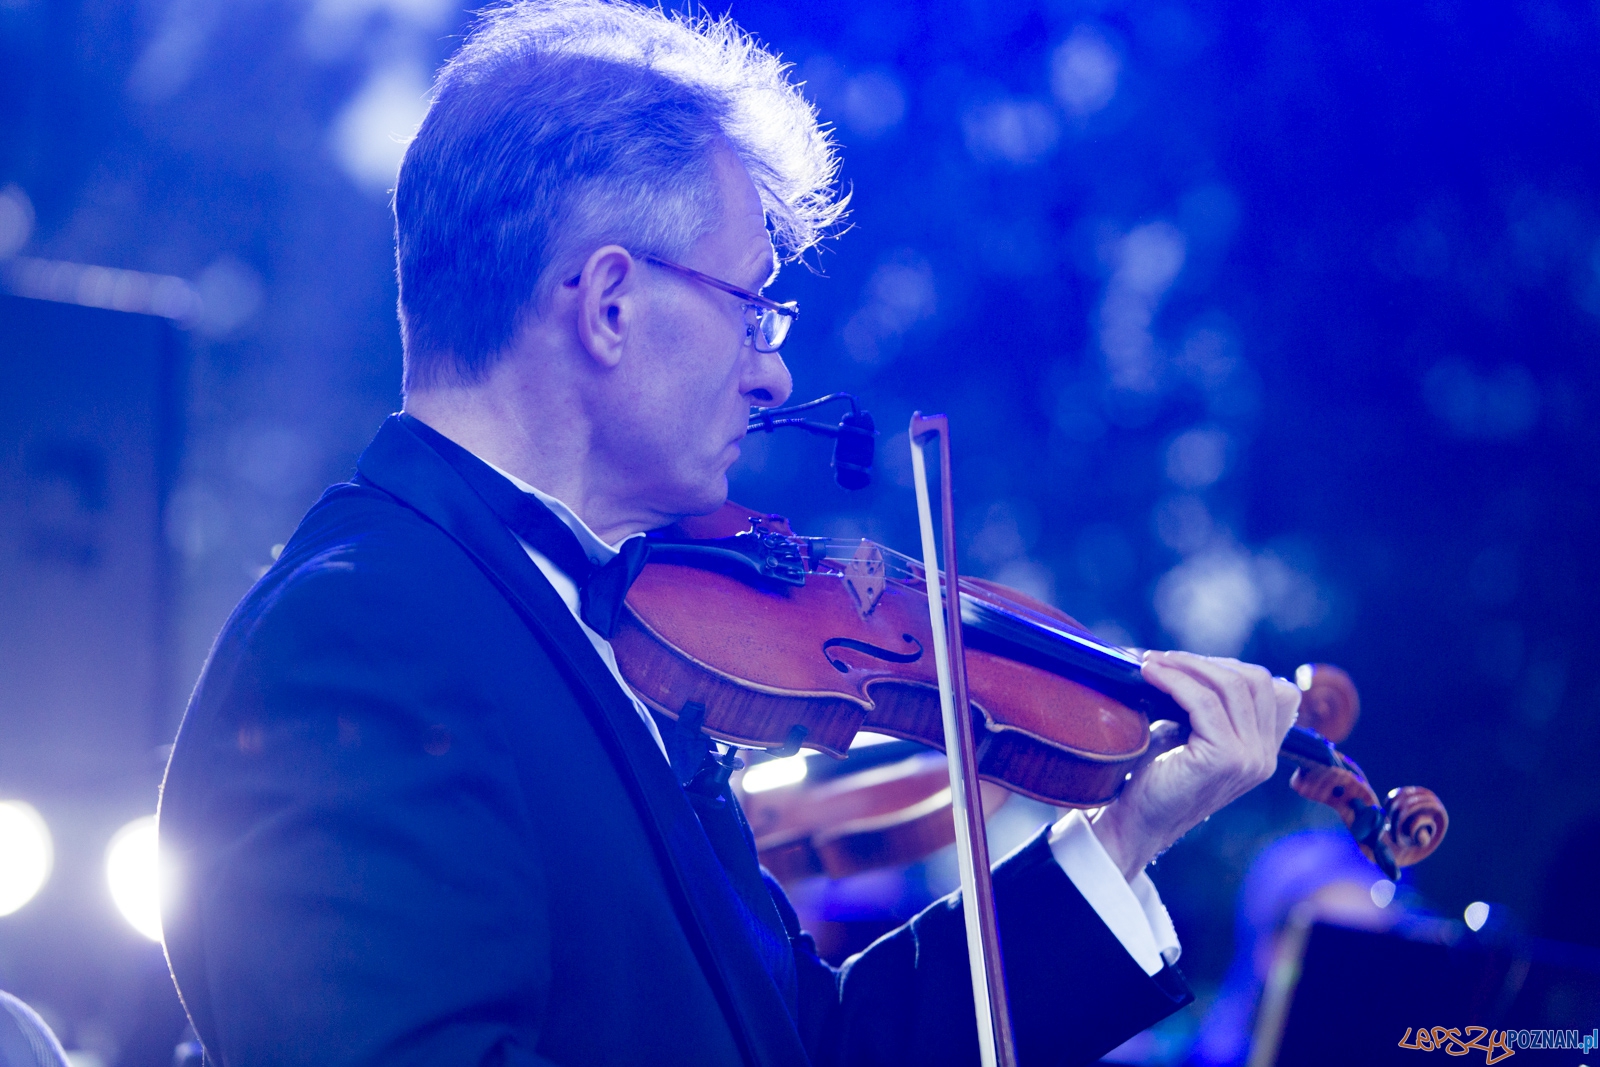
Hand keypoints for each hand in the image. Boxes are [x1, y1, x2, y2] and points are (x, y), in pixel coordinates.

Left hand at [1090, 650, 1299, 880]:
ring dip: (1186, 665)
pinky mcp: (1226, 758)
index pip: (1274, 689)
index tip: (1188, 665)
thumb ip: (1207, 705)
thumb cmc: (1154, 777)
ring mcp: (1251, 759)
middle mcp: (1266, 757)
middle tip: (1164, 659)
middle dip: (1206, 662)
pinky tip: (1149, 674)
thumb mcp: (1189, 734)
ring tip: (1151, 662)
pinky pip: (1205, 702)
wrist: (1133, 822)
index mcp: (1264, 751)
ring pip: (1232, 685)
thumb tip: (1191, 659)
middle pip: (1256, 680)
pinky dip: (1174, 680)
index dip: (1232, 668)